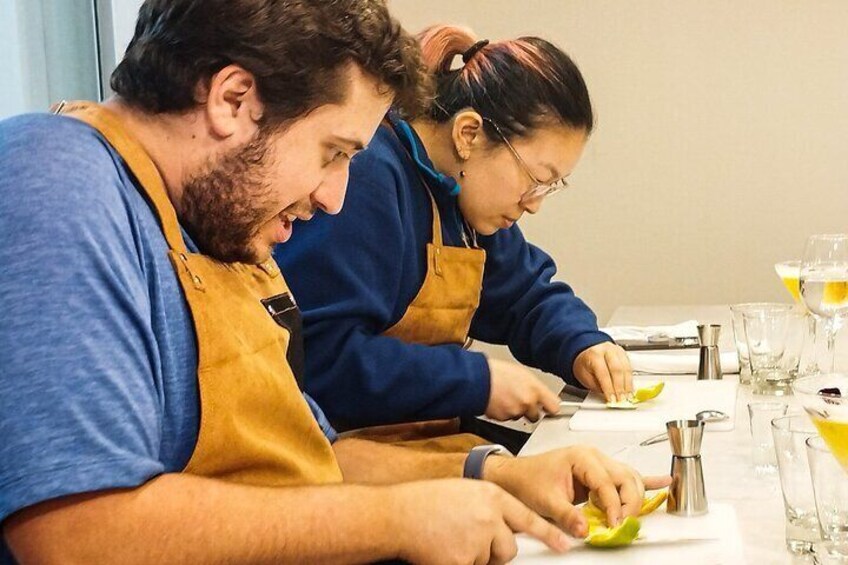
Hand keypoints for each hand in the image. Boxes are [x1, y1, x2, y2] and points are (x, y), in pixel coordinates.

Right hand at [389, 479, 569, 564]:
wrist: (398, 513)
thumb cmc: (425, 501)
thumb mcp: (465, 493)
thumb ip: (488, 507)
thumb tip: (502, 526)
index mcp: (491, 496)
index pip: (528, 518)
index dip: (548, 534)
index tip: (564, 544)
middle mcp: (490, 517)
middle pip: (509, 546)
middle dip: (495, 549)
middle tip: (469, 538)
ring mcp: (478, 540)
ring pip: (490, 560)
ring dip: (475, 556)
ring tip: (451, 539)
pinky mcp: (464, 561)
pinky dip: (460, 563)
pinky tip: (444, 550)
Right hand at [485, 358, 560, 421]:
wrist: (476, 378)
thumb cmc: (496, 371)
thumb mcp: (521, 373)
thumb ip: (534, 387)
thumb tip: (540, 394)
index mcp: (534, 389)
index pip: (554, 407)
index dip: (550, 407)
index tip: (548, 407)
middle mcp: (527, 403)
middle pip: (536, 415)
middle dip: (530, 410)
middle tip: (520, 399)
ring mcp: (514, 412)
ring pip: (519, 416)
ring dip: (515, 411)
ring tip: (505, 397)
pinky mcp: (502, 419)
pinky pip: (506, 418)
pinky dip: (503, 412)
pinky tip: (498, 401)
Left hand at [485, 445, 671, 536]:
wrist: (517, 476)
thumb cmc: (529, 481)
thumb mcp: (545, 500)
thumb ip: (567, 515)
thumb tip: (586, 529)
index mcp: (582, 458)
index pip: (608, 483)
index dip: (614, 506)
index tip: (614, 524)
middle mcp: (594, 457)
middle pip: (626, 478)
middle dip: (629, 502)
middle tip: (622, 523)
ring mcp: (598, 464)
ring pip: (629, 479)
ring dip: (634, 498)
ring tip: (632, 516)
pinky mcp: (599, 474)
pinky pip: (625, 477)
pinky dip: (645, 481)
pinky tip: (663, 482)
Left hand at [573, 342, 632, 402]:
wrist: (587, 352)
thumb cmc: (585, 364)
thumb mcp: (584, 376)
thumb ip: (597, 386)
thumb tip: (609, 396)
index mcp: (594, 355)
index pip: (603, 373)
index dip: (609, 388)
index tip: (611, 399)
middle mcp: (607, 350)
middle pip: (617, 370)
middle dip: (620, 387)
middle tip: (621, 399)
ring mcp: (617, 351)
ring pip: (626, 368)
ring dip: (628, 385)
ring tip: (627, 396)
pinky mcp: (624, 354)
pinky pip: (629, 367)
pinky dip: (630, 380)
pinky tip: (629, 389)